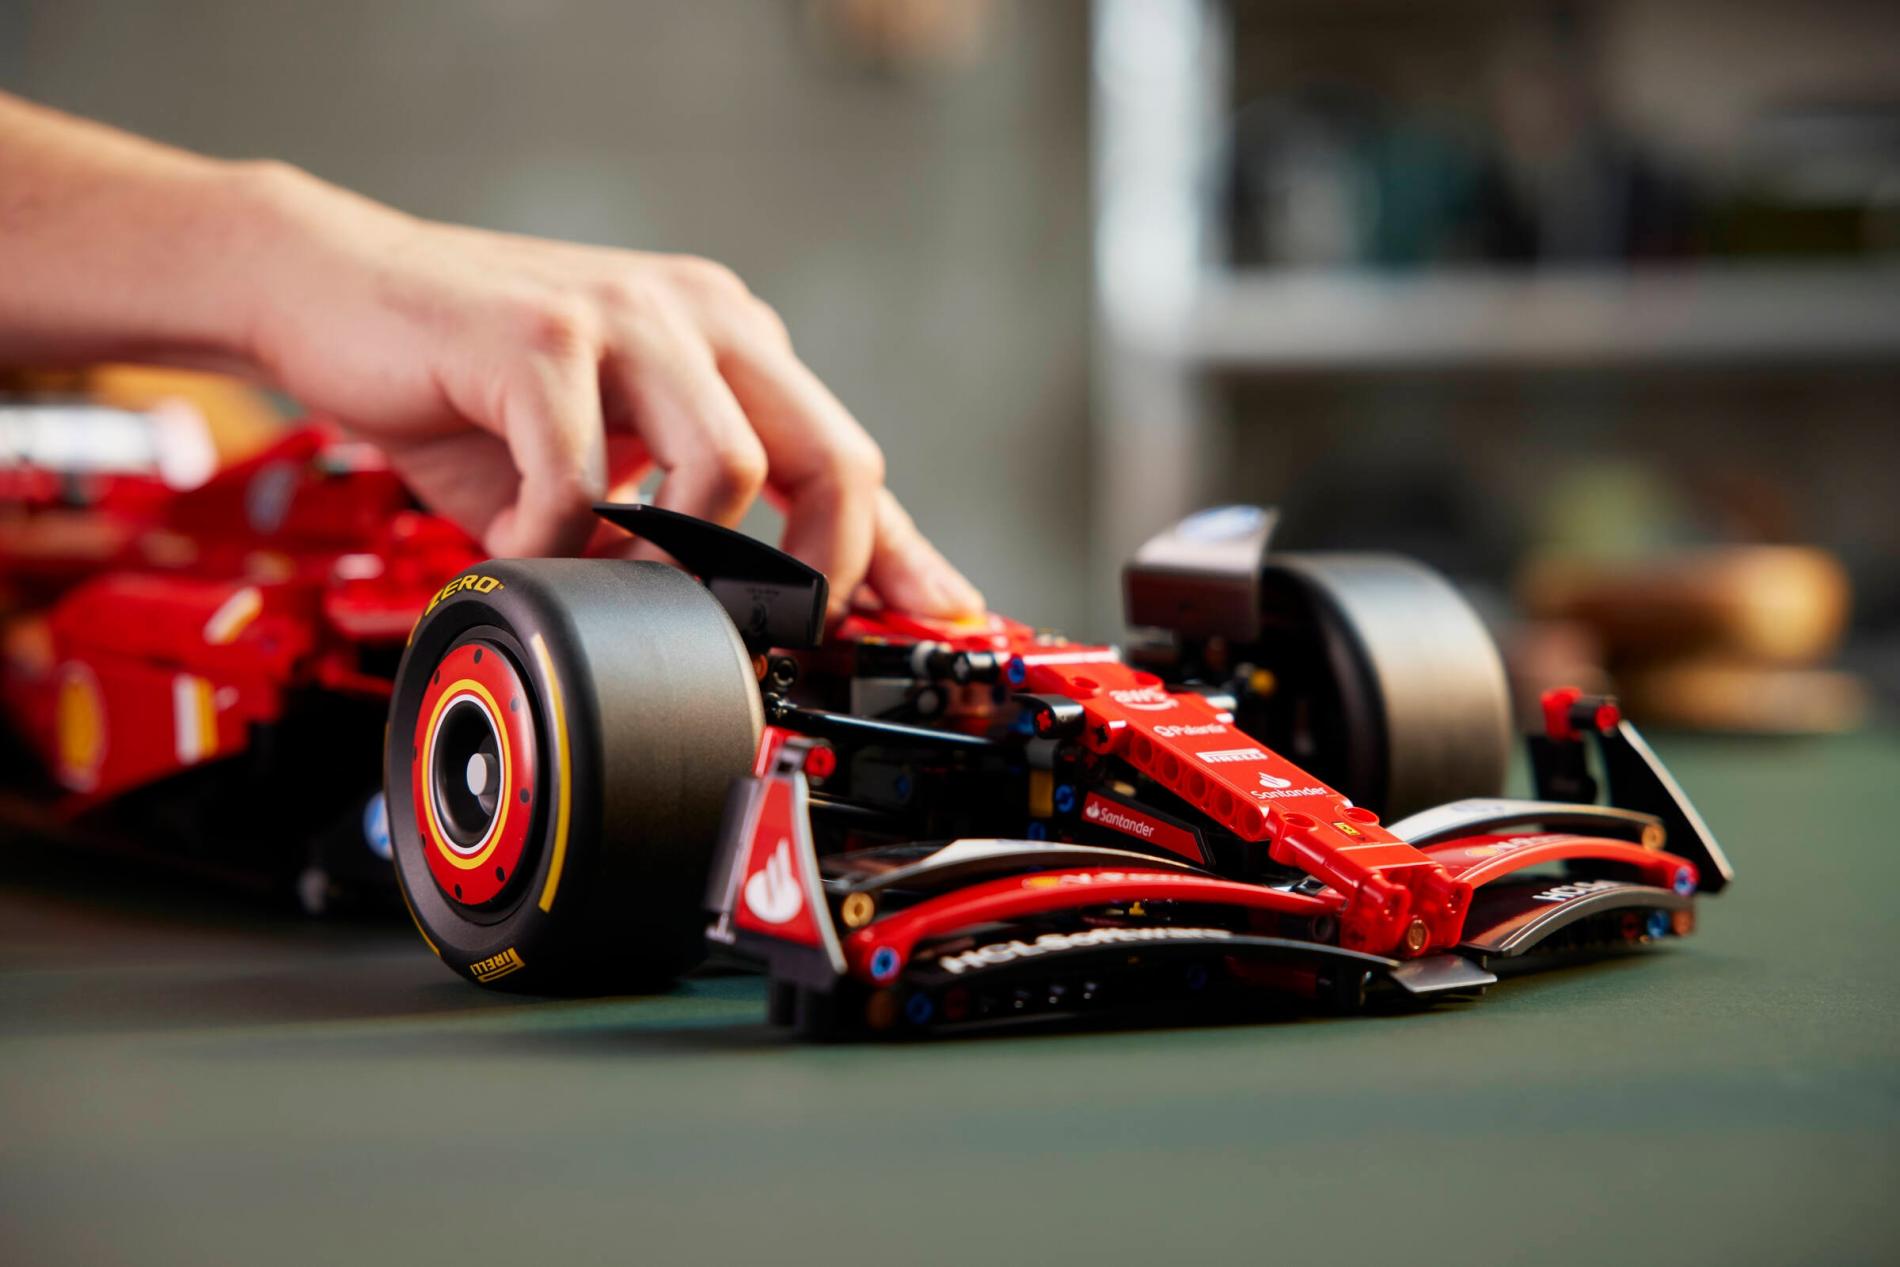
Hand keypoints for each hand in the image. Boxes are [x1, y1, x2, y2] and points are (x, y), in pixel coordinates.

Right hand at [236, 167, 982, 616]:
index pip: (844, 459)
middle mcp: (701, 317)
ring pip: (724, 469)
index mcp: (731, 345)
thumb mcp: (603, 459)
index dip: (896, 553)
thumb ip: (680, 522)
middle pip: (833, 458)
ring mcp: (627, 317)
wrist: (330, 291)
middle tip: (759, 638)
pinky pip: (585, 473)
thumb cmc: (471, 390)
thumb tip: (745, 620)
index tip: (932, 620)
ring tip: (599, 578)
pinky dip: (552, 538)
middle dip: (819, 574)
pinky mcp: (541, 333)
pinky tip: (513, 547)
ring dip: (668, 561)